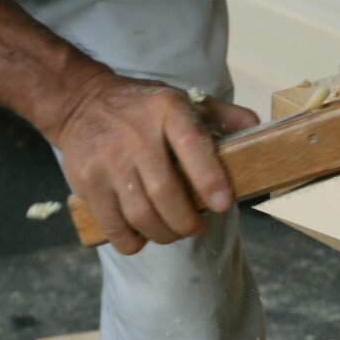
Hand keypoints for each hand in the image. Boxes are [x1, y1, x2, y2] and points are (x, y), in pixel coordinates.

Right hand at [51, 72, 258, 254]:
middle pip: (165, 192)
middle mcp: (136, 135)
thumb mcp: (183, 99)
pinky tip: (143, 236)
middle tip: (197, 228)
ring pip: (140, 214)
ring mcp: (108, 160)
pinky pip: (113, 224)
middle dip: (187, 221)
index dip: (209, 179)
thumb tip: (258, 127)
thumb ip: (222, 115)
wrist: (81, 101)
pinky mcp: (87, 180)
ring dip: (164, 234)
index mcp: (168, 111)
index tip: (222, 204)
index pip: (192, 146)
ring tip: (174, 232)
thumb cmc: (143, 107)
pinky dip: (132, 240)